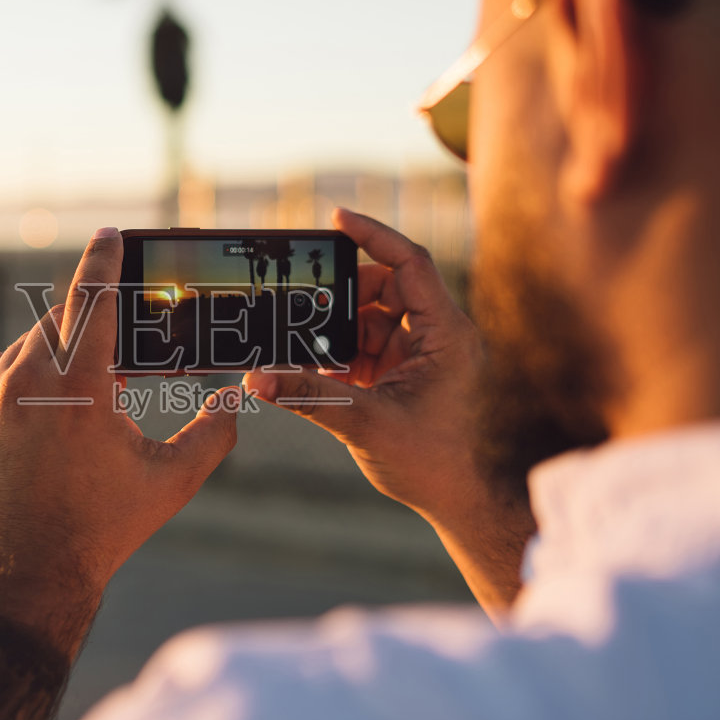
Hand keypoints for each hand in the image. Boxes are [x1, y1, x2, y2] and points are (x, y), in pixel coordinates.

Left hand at [0, 228, 238, 594]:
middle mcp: (27, 380)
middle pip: (63, 321)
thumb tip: (235, 399)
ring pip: (27, 344)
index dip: (104, 259)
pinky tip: (34, 394)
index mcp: (79, 386)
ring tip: (85, 392)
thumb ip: (212, 434)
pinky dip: (14, 368)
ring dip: (58, 352)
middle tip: (120, 357)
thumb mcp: (171, 482)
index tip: (111, 233)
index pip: (92, 297)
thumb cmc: (102, 529)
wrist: (26, 574)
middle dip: (94, 328)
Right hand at [244, 209, 534, 613]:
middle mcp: (437, 336)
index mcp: (446, 334)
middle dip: (343, 294)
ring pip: (372, 318)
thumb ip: (310, 397)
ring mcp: (421, 354)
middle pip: (385, 287)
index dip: (374, 236)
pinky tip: (316, 370)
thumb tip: (260, 378)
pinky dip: (340, 354)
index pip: (410, 264)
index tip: (337, 219)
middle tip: (305, 304)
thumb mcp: (366, 423)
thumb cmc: (434, 462)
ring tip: (307, 346)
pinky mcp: (405, 374)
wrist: (459, 501)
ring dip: (338, 329)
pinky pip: (367, 347)